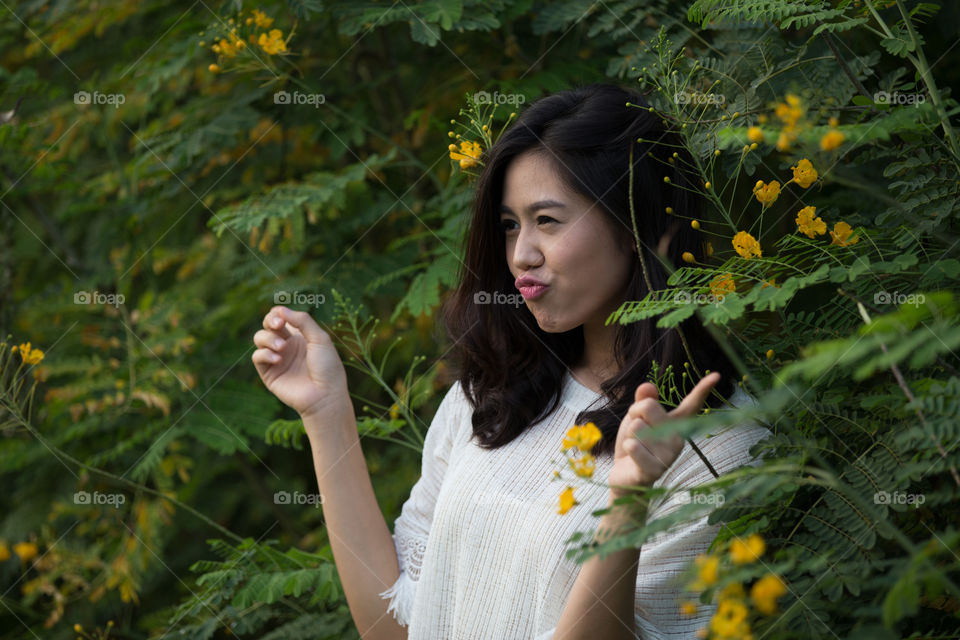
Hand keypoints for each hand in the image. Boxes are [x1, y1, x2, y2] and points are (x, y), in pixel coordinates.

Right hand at [252, 306, 349, 425]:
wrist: (325, 395)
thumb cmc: (327, 366)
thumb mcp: (320, 338)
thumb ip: (302, 321)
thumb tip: (280, 310)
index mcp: (300, 336)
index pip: (281, 317)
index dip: (278, 313)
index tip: (283, 316)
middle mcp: (287, 345)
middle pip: (268, 324)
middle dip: (270, 320)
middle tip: (278, 325)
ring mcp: (277, 359)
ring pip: (259, 338)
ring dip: (268, 338)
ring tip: (282, 347)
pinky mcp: (269, 373)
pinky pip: (257, 356)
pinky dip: (264, 354)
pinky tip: (278, 359)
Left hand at [607, 372, 720, 496]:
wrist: (624, 476)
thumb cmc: (634, 443)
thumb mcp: (637, 418)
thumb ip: (643, 401)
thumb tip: (647, 385)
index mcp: (676, 424)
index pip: (691, 403)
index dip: (703, 388)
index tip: (717, 375)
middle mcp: (678, 439)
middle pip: (648, 406)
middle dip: (633, 413)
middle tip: (635, 430)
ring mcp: (668, 456)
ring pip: (637, 425)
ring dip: (628, 434)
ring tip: (635, 446)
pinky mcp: (655, 470)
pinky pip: (633, 445)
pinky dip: (627, 447)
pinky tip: (632, 456)